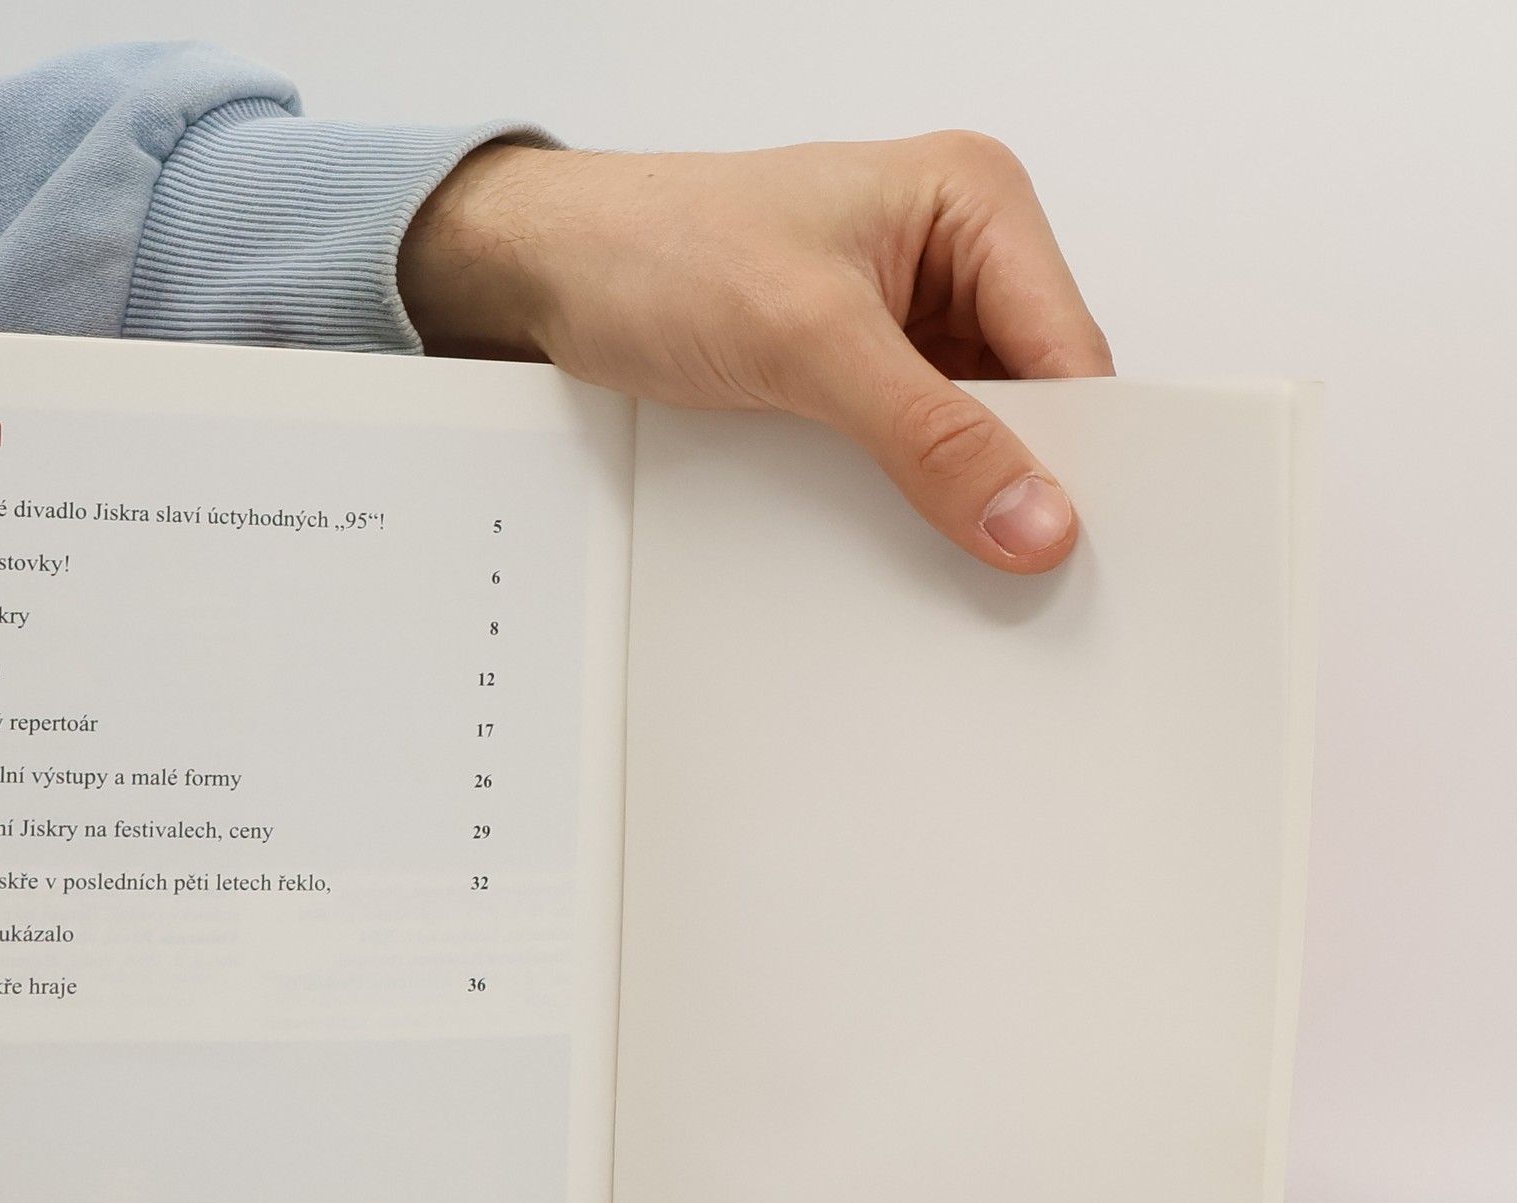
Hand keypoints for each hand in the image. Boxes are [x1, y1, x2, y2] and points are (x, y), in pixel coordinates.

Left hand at [399, 134, 1113, 572]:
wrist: (556, 273)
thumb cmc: (660, 253)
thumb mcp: (807, 343)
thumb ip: (929, 436)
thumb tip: (1031, 515)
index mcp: (973, 202)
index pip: (1070, 349)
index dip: (1079, 450)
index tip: (1070, 544)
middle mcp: (955, 254)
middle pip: (1035, 396)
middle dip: (1019, 476)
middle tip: (1015, 566)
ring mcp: (909, 319)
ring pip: (978, 433)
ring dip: (961, 492)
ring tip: (953, 553)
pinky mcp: (860, 372)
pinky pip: (918, 449)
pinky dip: (913, 495)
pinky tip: (901, 532)